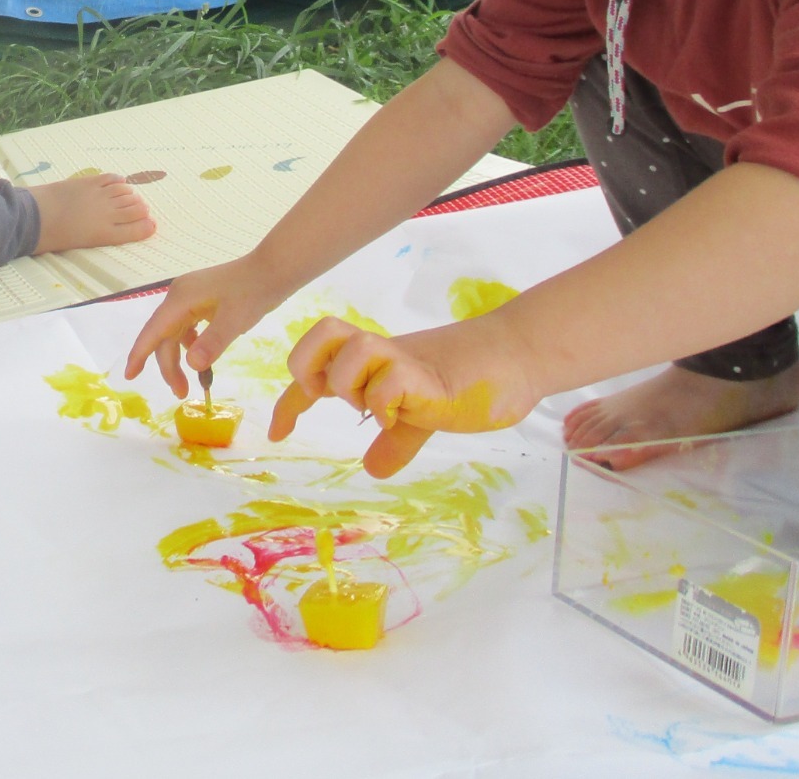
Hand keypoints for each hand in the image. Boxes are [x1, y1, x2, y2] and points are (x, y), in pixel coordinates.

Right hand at [122, 254, 293, 396]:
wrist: (273, 269)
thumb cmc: (254, 291)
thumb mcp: (235, 320)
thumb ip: (212, 342)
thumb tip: (191, 365)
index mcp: (180, 299)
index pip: (153, 331)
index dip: (139, 354)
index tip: (129, 376)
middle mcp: (179, 297)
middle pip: (164, 337)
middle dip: (168, 366)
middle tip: (181, 393)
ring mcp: (189, 298)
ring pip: (174, 334)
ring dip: (178, 359)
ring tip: (188, 384)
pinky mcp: (201, 301)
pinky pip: (186, 327)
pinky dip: (189, 346)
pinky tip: (199, 359)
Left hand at [268, 317, 538, 477]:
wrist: (521, 357)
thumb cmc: (475, 380)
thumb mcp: (425, 416)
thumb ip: (398, 438)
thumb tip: (374, 467)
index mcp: (377, 363)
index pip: (320, 366)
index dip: (290, 400)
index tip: (277, 434)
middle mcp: (385, 355)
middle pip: (323, 332)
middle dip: (308, 365)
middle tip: (326, 397)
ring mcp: (408, 362)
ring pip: (353, 349)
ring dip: (352, 383)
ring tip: (376, 410)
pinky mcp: (431, 377)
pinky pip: (390, 379)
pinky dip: (384, 401)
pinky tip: (400, 417)